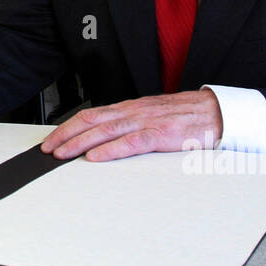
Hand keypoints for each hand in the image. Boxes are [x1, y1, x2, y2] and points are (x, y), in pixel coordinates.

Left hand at [41, 89, 223, 161]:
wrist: (217, 112)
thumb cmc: (186, 116)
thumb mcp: (152, 116)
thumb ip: (131, 125)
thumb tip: (106, 138)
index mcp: (131, 108)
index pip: (91, 115)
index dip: (69, 126)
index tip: (53, 139)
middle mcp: (134, 112)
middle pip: (91, 120)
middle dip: (66, 134)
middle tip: (48, 148)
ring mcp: (147, 122)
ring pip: (106, 130)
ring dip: (80, 143)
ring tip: (63, 153)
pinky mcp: (162, 134)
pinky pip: (132, 142)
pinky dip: (111, 150)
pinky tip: (97, 157)